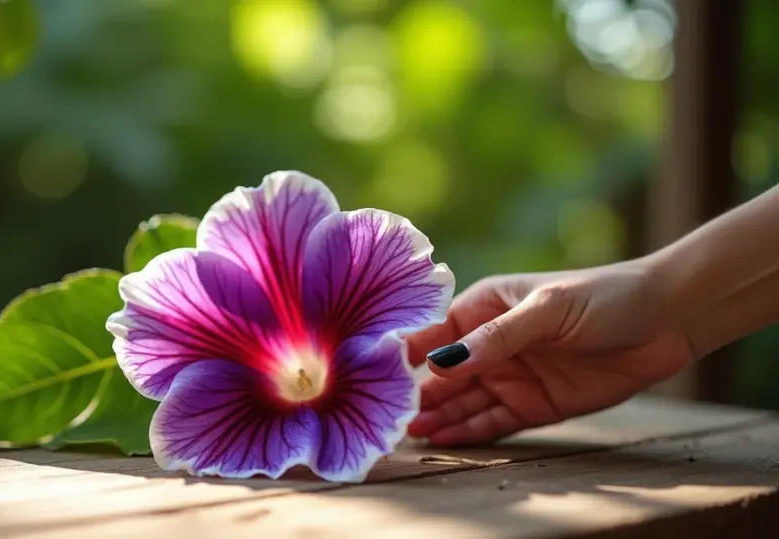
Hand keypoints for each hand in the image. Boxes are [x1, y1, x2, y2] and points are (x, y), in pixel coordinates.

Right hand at [405, 260, 694, 445]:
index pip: (432, 332)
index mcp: (483, 306)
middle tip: (383, 414)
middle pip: (440, 373)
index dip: (403, 352)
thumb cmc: (603, 297)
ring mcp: (510, 375)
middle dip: (412, 392)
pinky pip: (492, 421)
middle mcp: (488, 343)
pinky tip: (441, 439)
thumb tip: (443, 362)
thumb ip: (497, 337)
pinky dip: (467, 431)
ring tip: (403, 434)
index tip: (373, 372)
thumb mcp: (547, 308)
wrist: (666, 320)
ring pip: (461, 400)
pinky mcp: (533, 404)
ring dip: (434, 416)